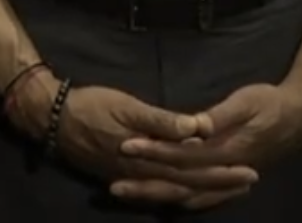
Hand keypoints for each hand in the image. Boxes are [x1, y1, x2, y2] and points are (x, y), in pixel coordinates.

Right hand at [7, 77, 256, 206]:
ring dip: (202, 191)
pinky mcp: (122, 177)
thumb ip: (163, 121)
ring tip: (227, 189)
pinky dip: (177, 194)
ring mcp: (131, 180)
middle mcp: (143, 176)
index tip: (250, 171)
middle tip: (250, 182)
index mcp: (149, 160)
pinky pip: (157, 192)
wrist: (52, 118)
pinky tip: (186, 193)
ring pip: (173, 192)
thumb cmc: (92, 106)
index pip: (194, 171)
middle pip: (188, 186)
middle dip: (219, 184)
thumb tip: (199, 129)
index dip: (222, 173)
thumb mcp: (128, 107)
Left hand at [117, 82, 301, 208]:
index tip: (126, 146)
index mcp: (227, 150)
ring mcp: (228, 179)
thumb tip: (197, 126)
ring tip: (127, 193)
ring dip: (157, 196)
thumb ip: (221, 116)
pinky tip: (161, 200)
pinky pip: (202, 198)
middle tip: (113, 186)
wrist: (301, 117)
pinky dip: (180, 200)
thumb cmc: (271, 103)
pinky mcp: (229, 180)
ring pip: (188, 196)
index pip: (183, 155)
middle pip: (180, 184)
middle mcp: (225, 170)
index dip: (154, 152)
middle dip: (146, 185)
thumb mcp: (246, 101)